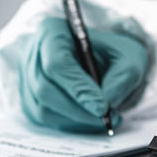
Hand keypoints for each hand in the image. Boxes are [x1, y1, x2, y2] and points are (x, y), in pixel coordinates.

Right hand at [18, 17, 148, 132]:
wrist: (103, 60)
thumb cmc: (113, 53)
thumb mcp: (130, 55)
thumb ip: (124, 76)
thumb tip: (108, 102)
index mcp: (52, 32)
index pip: (57, 64)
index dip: (78, 89)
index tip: (102, 107)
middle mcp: (33, 53)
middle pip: (45, 89)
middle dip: (78, 109)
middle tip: (107, 118)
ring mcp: (26, 77)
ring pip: (42, 109)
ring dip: (75, 120)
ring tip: (104, 119)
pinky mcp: (28, 99)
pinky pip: (43, 120)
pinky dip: (69, 124)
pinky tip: (89, 119)